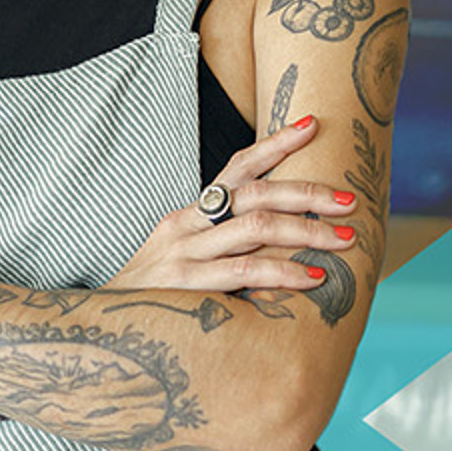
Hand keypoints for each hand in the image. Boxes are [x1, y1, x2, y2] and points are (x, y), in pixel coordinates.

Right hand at [103, 114, 358, 294]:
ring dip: (307, 231)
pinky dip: (284, 272)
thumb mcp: (184, 261)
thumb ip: (224, 251)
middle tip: (349, 201)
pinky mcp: (185, 282)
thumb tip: (282, 250)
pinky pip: (244, 270)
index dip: (275, 145)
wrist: (102, 325)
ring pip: (255, 227)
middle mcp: (186, 224)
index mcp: (188, 215)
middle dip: (307, 194)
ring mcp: (185, 252)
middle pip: (255, 193)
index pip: (237, 168)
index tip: (312, 125)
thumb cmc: (154, 297)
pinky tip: (313, 278)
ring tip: (344, 240)